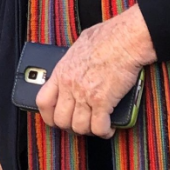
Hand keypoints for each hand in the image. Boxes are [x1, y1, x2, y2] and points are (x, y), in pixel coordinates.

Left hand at [36, 5, 155, 138]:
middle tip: (81, 124)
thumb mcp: (80, 45)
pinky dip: (104, 131)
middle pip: (61, 119)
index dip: (49, 115)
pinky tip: (109, 127)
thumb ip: (73, 60)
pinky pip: (99, 127)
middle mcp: (70, 85)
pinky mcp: (103, 101)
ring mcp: (85, 95)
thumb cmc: (107, 37)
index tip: (55, 119)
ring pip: (79, 127)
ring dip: (89, 130)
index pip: (43, 101)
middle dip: (71, 126)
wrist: (125, 39)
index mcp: (62, 71)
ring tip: (96, 125)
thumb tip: (76, 63)